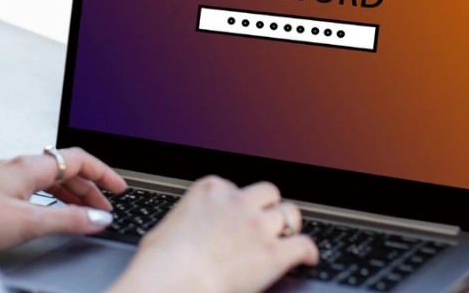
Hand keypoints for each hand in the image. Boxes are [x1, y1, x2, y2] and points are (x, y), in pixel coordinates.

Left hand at [0, 147, 127, 250]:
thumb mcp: (29, 221)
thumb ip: (67, 219)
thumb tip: (97, 218)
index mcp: (28, 166)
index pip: (77, 159)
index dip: (102, 173)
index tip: (118, 188)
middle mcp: (17, 167)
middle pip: (64, 170)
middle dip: (89, 188)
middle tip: (105, 208)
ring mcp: (5, 178)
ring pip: (48, 180)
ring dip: (71, 194)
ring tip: (85, 213)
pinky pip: (34, 188)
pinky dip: (52, 199)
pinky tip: (53, 211)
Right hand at [110, 176, 318, 292]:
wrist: (172, 280)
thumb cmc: (161, 261)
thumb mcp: (166, 228)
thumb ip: (185, 221)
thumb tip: (184, 232)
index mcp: (210, 191)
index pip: (235, 188)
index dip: (238, 205)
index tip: (238, 217)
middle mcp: (237, 203)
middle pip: (268, 193)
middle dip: (268, 207)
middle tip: (266, 223)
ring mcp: (257, 226)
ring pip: (290, 214)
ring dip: (288, 228)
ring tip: (287, 238)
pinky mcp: (273, 253)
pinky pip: (304, 245)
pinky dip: (308, 252)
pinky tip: (307, 259)